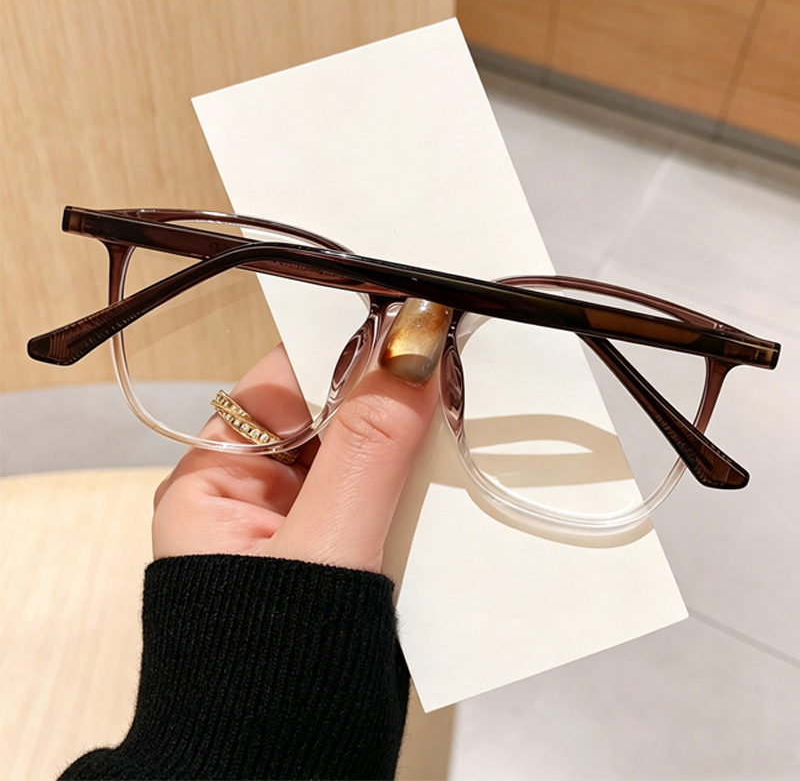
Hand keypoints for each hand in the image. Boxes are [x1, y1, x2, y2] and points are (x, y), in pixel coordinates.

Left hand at [152, 300, 447, 572]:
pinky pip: (378, 499)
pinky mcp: (335, 556)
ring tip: (460, 429)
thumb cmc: (274, 664)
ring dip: (409, 449)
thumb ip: (367, 450)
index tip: (411, 324)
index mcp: (212, 485)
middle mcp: (250, 498)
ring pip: (361, 458)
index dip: (347, 350)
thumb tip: (410, 352)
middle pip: (329, 418)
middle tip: (451, 374)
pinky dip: (413, 488)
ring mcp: (294, 529)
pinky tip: (450, 478)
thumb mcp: (324, 545)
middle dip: (389, 400)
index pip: (284, 382)